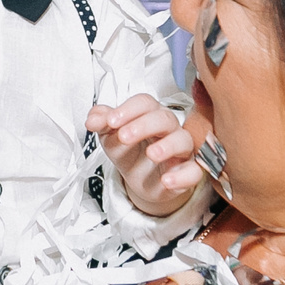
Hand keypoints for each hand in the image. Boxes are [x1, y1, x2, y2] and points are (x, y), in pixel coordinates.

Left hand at [88, 95, 202, 216]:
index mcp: (149, 115)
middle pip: (163, 118)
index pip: (144, 103)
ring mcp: (180, 150)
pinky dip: (182, 176)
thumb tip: (92, 119)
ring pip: (183, 140)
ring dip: (167, 146)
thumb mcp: (111, 137)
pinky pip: (193, 172)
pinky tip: (166, 181)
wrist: (139, 181)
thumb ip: (102, 123)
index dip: (128, 110)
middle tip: (124, 136)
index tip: (110, 121)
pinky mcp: (187, 172)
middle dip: (143, 125)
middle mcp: (168, 128)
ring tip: (151, 154)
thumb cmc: (129, 152)